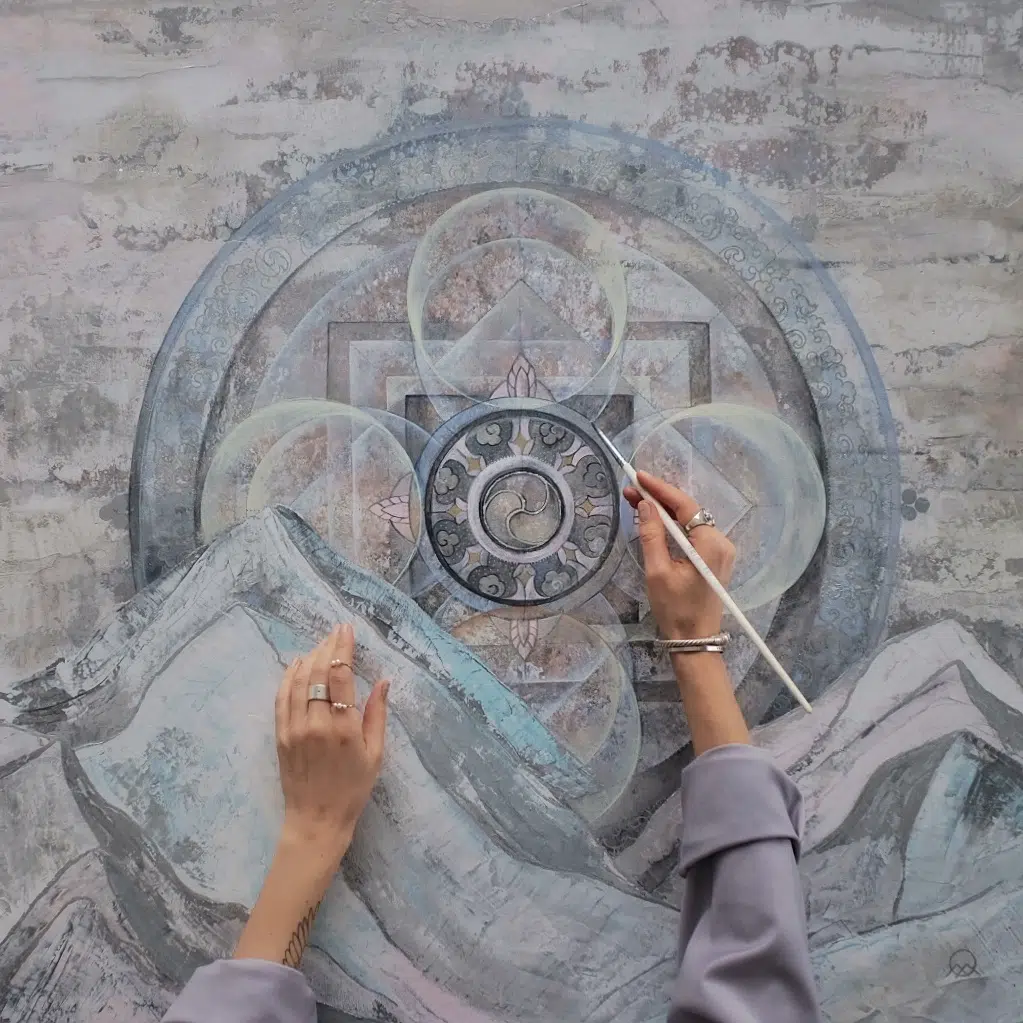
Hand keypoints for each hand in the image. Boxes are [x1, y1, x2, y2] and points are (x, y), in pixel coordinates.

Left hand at [274, 623, 388, 861]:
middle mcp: (316, 723)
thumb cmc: (353, 789)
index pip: (341, 675)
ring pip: (298, 681)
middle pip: (318, 672)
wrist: (316, 820)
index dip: (343, 648)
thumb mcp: (376, 754)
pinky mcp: (281, 735)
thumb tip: (383, 681)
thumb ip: (377, 715)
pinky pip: (281, 698)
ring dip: (309, 657)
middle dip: (327, 647)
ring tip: (320, 644)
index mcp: (344, 728)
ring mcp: (294, 729)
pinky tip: (296, 664)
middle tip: (336, 631)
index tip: (346, 631)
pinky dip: (288, 677)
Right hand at [624, 471, 735, 640]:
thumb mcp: (658, 571)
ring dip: (665, 511)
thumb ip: (651, 535)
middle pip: (688, 511)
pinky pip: (693, 534)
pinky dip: (674, 525)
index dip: (660, 489)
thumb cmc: (675, 609)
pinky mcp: (715, 558)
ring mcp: (721, 550)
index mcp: (710, 544)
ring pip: (690, 521)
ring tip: (639, 501)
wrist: (695, 641)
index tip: (638, 476)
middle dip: (660, 499)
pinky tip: (656, 520)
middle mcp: (722, 542)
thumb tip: (645, 505)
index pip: (684, 506)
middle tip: (632, 490)